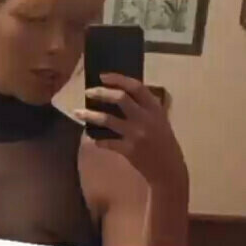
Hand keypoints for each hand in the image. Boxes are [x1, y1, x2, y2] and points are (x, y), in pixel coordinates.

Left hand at [76, 72, 186, 188]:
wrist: (169, 169)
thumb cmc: (164, 142)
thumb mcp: (159, 120)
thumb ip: (144, 107)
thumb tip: (120, 94)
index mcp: (154, 108)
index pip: (136, 86)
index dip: (118, 78)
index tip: (102, 76)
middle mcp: (145, 118)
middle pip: (120, 98)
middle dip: (101, 92)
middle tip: (88, 92)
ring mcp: (136, 134)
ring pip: (108, 119)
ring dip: (90, 115)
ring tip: (77, 112)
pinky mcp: (129, 150)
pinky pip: (107, 142)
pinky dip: (98, 140)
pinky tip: (93, 139)